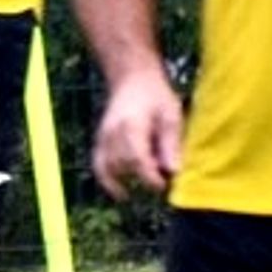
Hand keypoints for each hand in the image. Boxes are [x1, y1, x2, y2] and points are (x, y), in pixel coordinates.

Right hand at [91, 67, 182, 200]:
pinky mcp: (99, 141)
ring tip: (146, 178)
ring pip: (110, 168)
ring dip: (127, 179)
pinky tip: (121, 193)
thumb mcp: (171, 115)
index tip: (164, 186)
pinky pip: (99, 166)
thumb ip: (170, 144)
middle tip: (162, 179)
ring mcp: (102, 137)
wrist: (131, 78)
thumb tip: (173, 173)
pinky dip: (108, 181)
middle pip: (123, 165)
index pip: (136, 159)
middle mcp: (112, 132)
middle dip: (142, 177)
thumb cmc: (156, 96)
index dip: (149, 177)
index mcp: (131, 125)